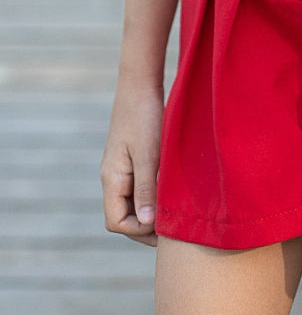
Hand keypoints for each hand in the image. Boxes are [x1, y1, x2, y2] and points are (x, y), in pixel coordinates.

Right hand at [100, 83, 162, 246]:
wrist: (141, 84)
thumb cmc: (144, 116)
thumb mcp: (148, 154)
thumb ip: (146, 188)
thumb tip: (148, 223)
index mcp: (111, 179)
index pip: (116, 222)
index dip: (139, 230)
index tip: (164, 225)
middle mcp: (113, 178)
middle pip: (124, 217)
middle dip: (147, 227)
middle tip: (175, 229)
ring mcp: (122, 170)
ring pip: (133, 204)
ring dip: (152, 212)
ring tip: (176, 215)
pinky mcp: (133, 161)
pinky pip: (140, 188)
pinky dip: (154, 196)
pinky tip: (173, 195)